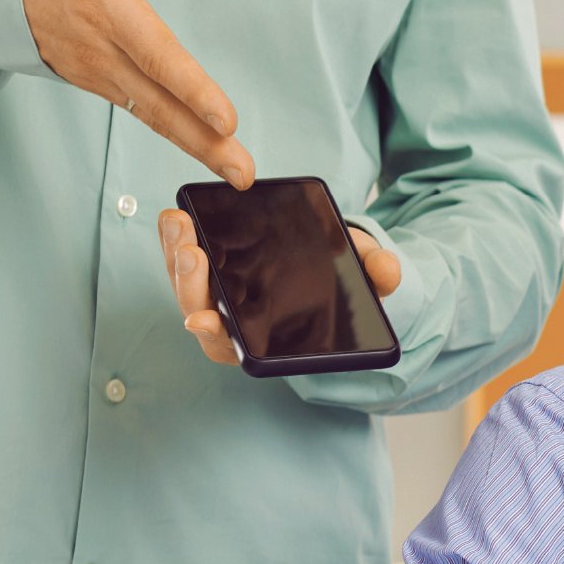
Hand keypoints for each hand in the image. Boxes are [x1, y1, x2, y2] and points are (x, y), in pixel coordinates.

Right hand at [21, 0, 252, 184]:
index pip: (156, 54)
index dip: (192, 89)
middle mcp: (104, 50)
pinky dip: (175, 133)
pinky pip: (142, 112)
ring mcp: (98, 73)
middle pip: (160, 103)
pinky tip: (205, 149)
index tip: (226, 119)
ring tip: (236, 174)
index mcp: (108, 8)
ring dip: (197, 147)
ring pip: (154, 115)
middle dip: (204, 142)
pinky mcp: (98, 83)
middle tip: (242, 175)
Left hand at [157, 208, 401, 364]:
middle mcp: (237, 324)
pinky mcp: (209, 271)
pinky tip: (176, 215)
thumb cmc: (343, 278)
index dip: (215, 336)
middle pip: (199, 314)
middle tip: (194, 252)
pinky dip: (175, 240)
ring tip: (180, 222)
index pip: (233, 349)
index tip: (204, 321)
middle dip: (190, 285)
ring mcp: (219, 297)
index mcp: (270, 340)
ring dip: (176, 256)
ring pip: (185, 287)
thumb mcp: (365, 272)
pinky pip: (183, 262)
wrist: (331, 257)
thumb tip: (389, 271)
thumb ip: (377, 274)